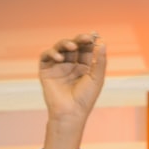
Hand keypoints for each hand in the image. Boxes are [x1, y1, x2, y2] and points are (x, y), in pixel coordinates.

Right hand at [38, 34, 106, 148]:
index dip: (89, 41)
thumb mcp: (97, 78)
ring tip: (72, 47)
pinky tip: (60, 58)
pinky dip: (52, 53)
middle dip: (79, 40)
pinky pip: (47, 56)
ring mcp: (58, 66)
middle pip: (74, 45)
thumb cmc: (85, 98)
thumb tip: (103, 43)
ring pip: (60, 47)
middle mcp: (71, 64)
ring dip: (66, 44)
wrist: (70, 113)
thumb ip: (100, 61)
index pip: (86, 49)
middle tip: (85, 38)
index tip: (93, 35)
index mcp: (84, 66)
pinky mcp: (46, 70)